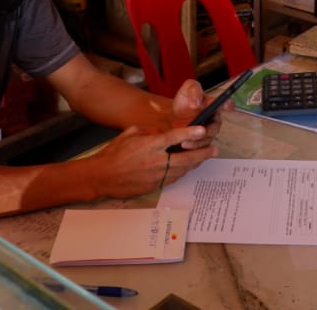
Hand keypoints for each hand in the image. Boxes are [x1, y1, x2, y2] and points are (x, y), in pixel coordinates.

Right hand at [86, 125, 217, 198]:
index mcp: (149, 145)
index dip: (190, 133)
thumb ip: (149, 132)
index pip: (173, 137)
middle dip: (202, 153)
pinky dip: (182, 172)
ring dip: (194, 164)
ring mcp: (155, 176)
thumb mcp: (130, 133)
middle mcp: (155, 161)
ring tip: (205, 157)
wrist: (102, 176)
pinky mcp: (154, 186)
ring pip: (182, 170)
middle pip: (185, 158)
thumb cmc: (114, 153)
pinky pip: (173, 178)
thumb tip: (162, 133)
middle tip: (214, 150)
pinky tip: (188, 167)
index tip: (202, 129)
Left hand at [168, 79, 223, 150]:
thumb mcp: (188, 89)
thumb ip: (194, 91)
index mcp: (213, 105)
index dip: (228, 104)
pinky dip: (192, 150)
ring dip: (197, 143)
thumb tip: (197, 103)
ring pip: (207, 140)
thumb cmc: (184, 101)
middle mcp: (213, 120)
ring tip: (184, 143)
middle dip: (207, 131)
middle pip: (215, 128)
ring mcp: (207, 133)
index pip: (226, 104)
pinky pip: (200, 150)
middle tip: (198, 131)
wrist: (172, 115)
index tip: (227, 105)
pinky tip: (183, 149)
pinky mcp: (200, 143)